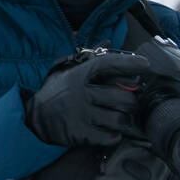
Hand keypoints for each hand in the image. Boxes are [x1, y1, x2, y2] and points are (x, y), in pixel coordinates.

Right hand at [23, 50, 151, 147]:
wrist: (34, 118)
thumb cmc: (54, 92)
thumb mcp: (65, 71)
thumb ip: (86, 59)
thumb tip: (106, 42)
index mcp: (78, 76)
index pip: (108, 64)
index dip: (129, 63)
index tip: (145, 64)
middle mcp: (81, 94)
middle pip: (122, 97)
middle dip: (132, 101)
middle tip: (130, 102)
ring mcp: (81, 115)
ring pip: (120, 119)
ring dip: (124, 119)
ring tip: (121, 117)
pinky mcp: (81, 134)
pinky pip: (111, 137)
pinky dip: (115, 135)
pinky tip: (110, 130)